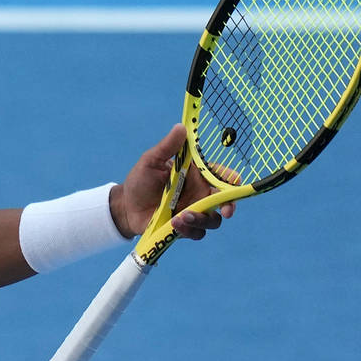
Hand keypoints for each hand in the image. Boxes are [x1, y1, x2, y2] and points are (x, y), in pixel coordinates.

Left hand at [109, 124, 236, 240]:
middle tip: (226, 211)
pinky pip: (197, 233)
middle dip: (229, 206)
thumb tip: (181, 127)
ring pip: (213, 220)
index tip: (234, 183)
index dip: (232, 180)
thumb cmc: (140, 180)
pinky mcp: (184, 227)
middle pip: (225, 201)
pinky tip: (174, 224)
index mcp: (197, 176)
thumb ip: (167, 147)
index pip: (222, 176)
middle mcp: (200, 194)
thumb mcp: (151, 161)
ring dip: (201, 219)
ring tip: (180, 216)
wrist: (125, 206)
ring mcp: (193, 212)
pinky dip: (189, 230)